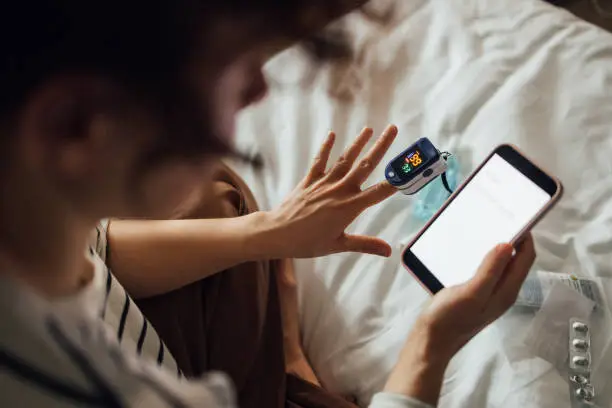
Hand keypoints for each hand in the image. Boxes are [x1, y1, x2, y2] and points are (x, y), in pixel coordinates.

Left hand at [262, 125, 397, 258]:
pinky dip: (325, 147)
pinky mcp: (309, 180)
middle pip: (365, 165)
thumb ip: (365, 244)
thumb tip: (388, 251)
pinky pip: (319, 161)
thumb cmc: (307, 242)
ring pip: (345, 159)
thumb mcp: (339, 245)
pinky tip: (332, 134)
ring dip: (358, 142)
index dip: (396, 179)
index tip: (410, 168)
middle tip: (393, 129)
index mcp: (349, 207)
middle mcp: (339, 191)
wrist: (277, 233)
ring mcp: (324, 183)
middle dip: (381, 146)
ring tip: (370, 128)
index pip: (379, 191)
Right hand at [384, 236, 535, 403]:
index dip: (525, 237)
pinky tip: (468, 250)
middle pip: (515, 260)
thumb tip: (508, 244)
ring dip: (495, 247)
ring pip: (499, 264)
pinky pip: (485, 270)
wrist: (431, 340)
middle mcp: (502, 291)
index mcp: (506, 290)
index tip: (514, 218)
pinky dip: (481, 257)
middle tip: (496, 220)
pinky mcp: (474, 293)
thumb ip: (490, 270)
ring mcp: (488, 293)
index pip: (526, 258)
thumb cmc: (450, 318)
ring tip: (482, 230)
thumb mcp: (471, 292)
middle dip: (511, 239)